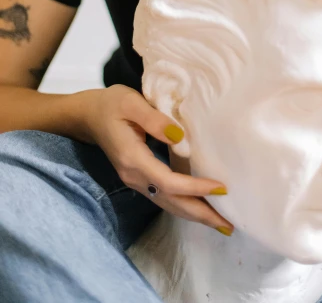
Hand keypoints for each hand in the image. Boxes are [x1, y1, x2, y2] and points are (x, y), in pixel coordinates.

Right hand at [85, 85, 233, 233]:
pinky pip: (163, 197)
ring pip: (167, 204)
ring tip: (220, 223)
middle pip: (170, 202)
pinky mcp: (138, 178)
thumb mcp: (131, 102)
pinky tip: (198, 207)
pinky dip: (183, 205)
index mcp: (133, 158)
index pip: (168, 182)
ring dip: (194, 214)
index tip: (220, 188)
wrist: (88, 115)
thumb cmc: (111, 103)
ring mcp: (135, 180)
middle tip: (229, 225)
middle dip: (200, 214)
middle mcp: (134, 175)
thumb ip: (154, 119)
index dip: (195, 188)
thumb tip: (180, 138)